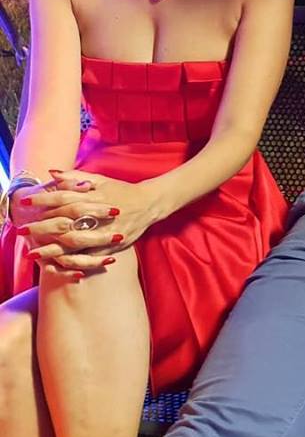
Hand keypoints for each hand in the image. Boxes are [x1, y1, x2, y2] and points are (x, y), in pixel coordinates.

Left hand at [16, 169, 160, 273]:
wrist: (150, 203)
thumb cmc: (122, 190)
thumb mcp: (101, 179)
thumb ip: (75, 176)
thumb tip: (52, 173)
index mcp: (96, 196)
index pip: (65, 197)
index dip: (44, 200)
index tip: (26, 203)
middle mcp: (100, 214)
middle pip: (67, 222)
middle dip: (43, 227)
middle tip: (23, 232)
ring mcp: (108, 230)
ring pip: (77, 242)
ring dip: (54, 248)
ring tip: (35, 253)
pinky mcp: (115, 244)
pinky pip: (92, 255)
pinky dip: (76, 260)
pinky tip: (60, 263)